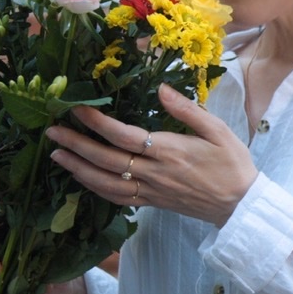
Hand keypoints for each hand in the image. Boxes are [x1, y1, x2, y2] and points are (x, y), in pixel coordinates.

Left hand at [47, 84, 257, 226]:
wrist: (240, 204)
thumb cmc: (232, 163)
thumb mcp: (218, 130)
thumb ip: (187, 109)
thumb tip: (161, 89)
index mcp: (169, 151)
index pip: (124, 136)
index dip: (97, 123)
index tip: (77, 109)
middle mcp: (154, 173)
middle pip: (106, 160)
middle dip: (76, 145)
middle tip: (51, 131)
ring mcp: (151, 191)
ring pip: (105, 183)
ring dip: (78, 169)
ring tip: (57, 155)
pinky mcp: (152, 203)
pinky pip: (117, 198)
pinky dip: (95, 189)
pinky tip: (82, 179)